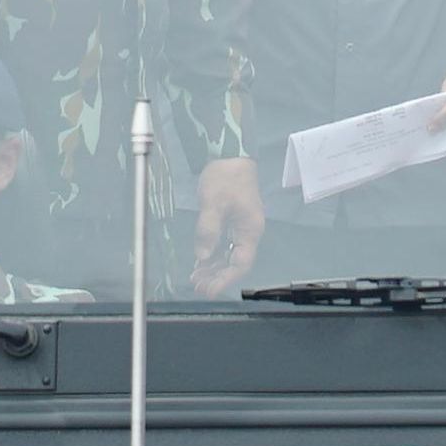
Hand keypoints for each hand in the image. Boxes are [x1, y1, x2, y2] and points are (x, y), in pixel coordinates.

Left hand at [191, 159, 265, 296]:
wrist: (230, 155)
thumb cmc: (226, 177)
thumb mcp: (214, 203)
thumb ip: (208, 231)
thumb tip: (202, 257)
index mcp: (250, 230)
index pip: (240, 263)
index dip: (225, 280)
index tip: (210, 290)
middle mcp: (246, 232)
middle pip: (234, 263)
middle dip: (217, 277)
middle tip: (198, 287)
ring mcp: (238, 228)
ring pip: (227, 256)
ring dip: (212, 268)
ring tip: (195, 279)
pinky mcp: (230, 222)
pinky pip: (222, 245)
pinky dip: (211, 256)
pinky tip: (199, 264)